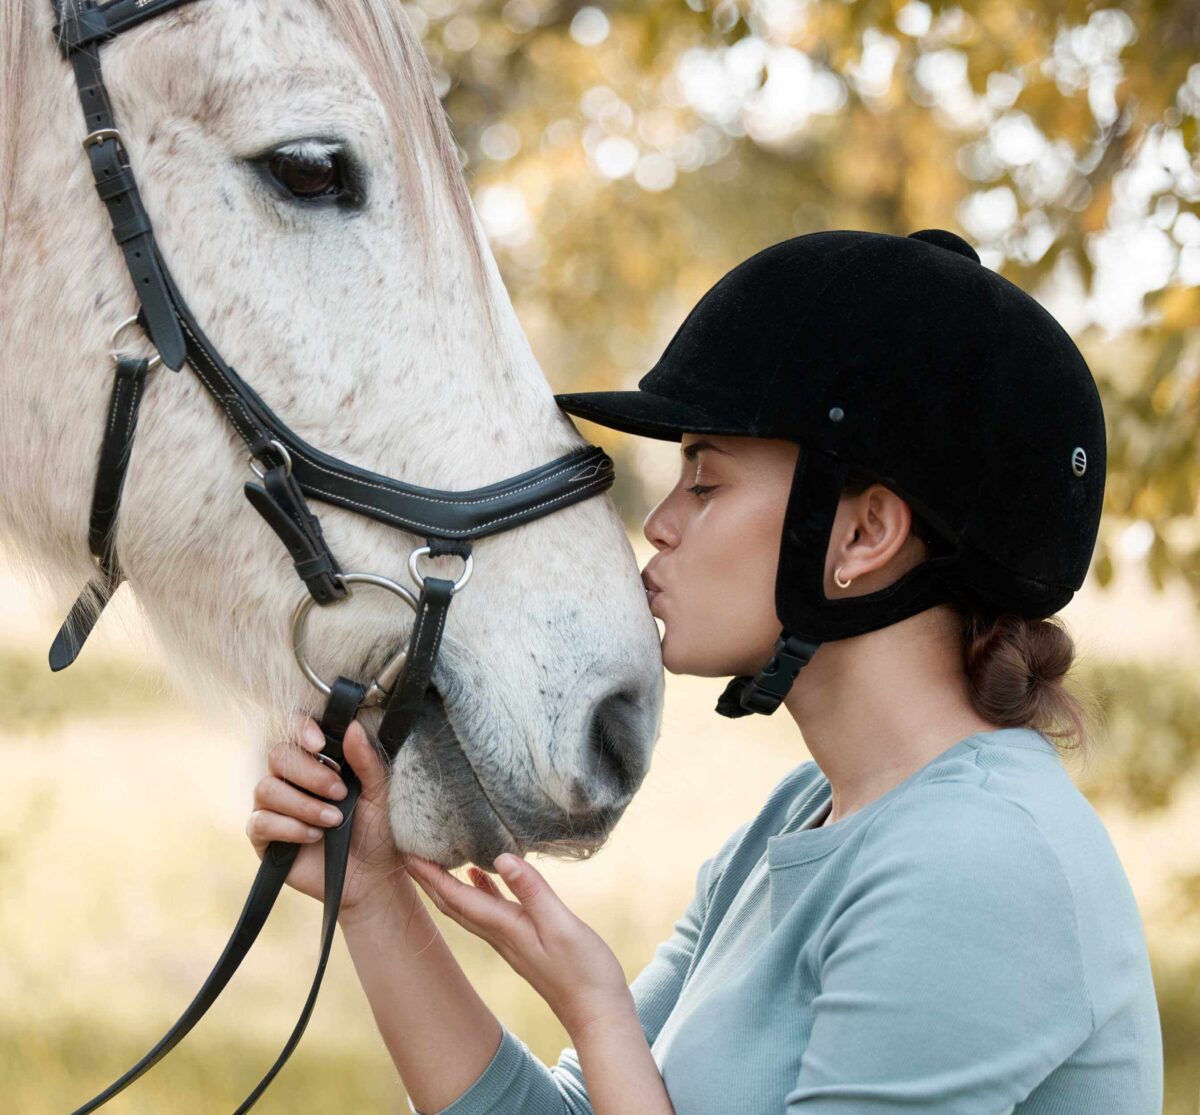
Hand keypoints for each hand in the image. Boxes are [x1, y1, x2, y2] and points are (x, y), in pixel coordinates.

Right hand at [246, 718, 413, 922]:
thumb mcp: (379, 792)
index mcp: (318, 761)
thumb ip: (366, 760)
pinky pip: (260, 822)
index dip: (301, 729)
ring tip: (332, 821)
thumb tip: (353, 726)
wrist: (371, 877)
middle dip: (310, 774)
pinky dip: (289, 828)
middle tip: (340, 794)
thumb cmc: (376, 830)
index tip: (320, 743)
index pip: (296, 730)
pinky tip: (314, 836)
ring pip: (266, 788)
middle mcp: (291, 779)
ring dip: (303, 804)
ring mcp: (274, 807)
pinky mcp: (264, 837)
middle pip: (278, 756)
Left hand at [405, 852, 633, 1038]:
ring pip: (466, 907)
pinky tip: (480, 874)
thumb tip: (501, 857)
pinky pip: (488, 910)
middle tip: (408, 850)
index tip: (407, 852)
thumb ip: (533, 891)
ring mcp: (510, 940)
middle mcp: (500, 935)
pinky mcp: (523, 940)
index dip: (430, 875)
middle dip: (427, 878)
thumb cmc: (583, 971)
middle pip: (452, 904)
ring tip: (434, 856)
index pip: (456, 898)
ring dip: (446, 883)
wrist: (596, 1011)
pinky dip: (476, 890)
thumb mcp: (561, 925)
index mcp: (504, 928)